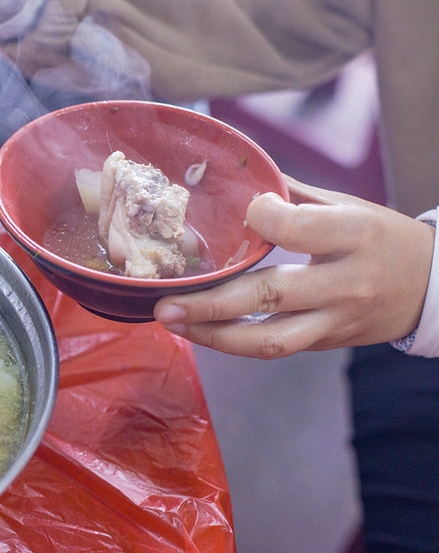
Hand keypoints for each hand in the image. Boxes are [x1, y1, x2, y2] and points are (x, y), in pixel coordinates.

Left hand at [152, 177, 435, 358]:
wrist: (430, 287)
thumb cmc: (380, 238)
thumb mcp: (347, 205)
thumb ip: (291, 194)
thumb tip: (234, 178)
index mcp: (356, 235)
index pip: (299, 229)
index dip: (262, 218)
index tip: (242, 210)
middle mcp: (345, 283)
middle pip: (271, 294)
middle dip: (211, 303)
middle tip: (165, 303)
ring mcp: (334, 320)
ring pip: (269, 339)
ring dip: (213, 335)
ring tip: (172, 323)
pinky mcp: (324, 343)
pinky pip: (274, 348)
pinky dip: (231, 342)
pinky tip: (197, 330)